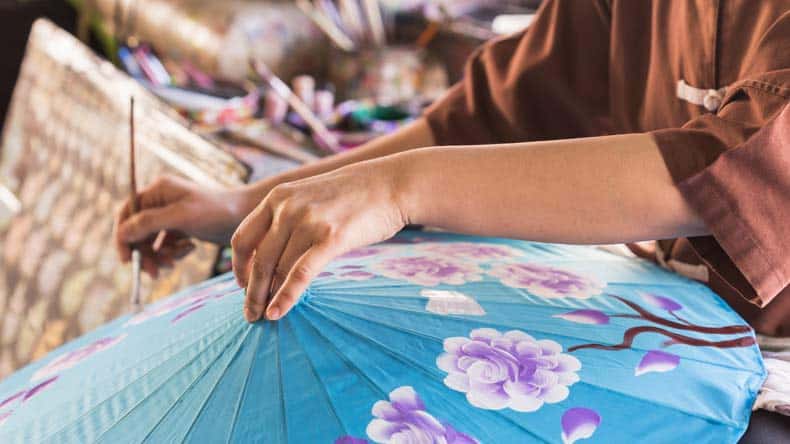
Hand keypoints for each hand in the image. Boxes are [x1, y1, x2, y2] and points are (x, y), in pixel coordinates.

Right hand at [114, 175, 257, 276]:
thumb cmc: (215, 212)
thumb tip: (122, 233)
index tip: (127, 260)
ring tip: (174, 263)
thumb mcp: (180, 217)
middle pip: (138, 232)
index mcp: (157, 191)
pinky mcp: (182, 228)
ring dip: (160, 256)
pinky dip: (175, 253)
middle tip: (154, 273)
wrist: (246, 216)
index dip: (123, 237)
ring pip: (152, 242)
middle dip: (145, 253)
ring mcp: (171, 215)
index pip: (127, 214)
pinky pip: (168, 246)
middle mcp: (161, 201)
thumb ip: (149, 223)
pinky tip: (190, 249)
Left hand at [232, 157, 408, 321]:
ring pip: (277, 270)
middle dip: (251, 291)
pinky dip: (286, 297)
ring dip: (267, 298)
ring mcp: (308, 223)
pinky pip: (300, 275)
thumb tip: (275, 253)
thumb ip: (289, 217)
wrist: (391, 184)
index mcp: (278, 197)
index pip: (243, 237)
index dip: (238, 266)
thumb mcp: (311, 196)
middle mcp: (287, 209)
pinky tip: (277, 313)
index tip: (243, 284)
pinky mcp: (330, 239)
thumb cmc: (354, 194)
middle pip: (258, 259)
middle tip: (249, 313)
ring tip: (264, 317)